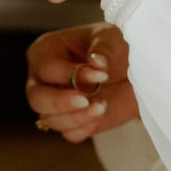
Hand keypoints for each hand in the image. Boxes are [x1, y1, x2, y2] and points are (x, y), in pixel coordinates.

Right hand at [26, 24, 136, 141]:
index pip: (45, 67)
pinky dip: (87, 126)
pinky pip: (70, 133)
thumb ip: (104, 47)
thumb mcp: (112, 37)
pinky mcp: (71, 122)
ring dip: (79, 116)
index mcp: (45, 51)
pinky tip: (101, 112)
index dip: (70, 74)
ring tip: (102, 105)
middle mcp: (43, 79)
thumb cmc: (115, 46)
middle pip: (36, 99)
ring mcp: (54, 103)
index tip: (102, 74)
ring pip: (52, 120)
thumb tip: (97, 62)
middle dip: (61, 103)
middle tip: (86, 101)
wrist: (134, 69)